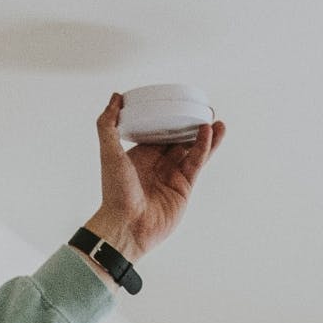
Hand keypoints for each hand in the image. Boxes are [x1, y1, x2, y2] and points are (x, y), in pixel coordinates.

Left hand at [85, 92, 225, 258]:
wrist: (126, 226)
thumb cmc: (114, 192)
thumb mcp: (109, 153)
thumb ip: (108, 125)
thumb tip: (116, 96)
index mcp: (140, 155)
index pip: (158, 131)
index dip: (170, 118)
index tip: (179, 102)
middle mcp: (157, 165)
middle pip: (179, 139)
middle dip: (191, 125)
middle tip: (203, 108)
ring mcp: (172, 176)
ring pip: (192, 150)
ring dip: (204, 135)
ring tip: (215, 118)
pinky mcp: (184, 188)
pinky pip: (196, 163)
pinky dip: (204, 148)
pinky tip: (209, 132)